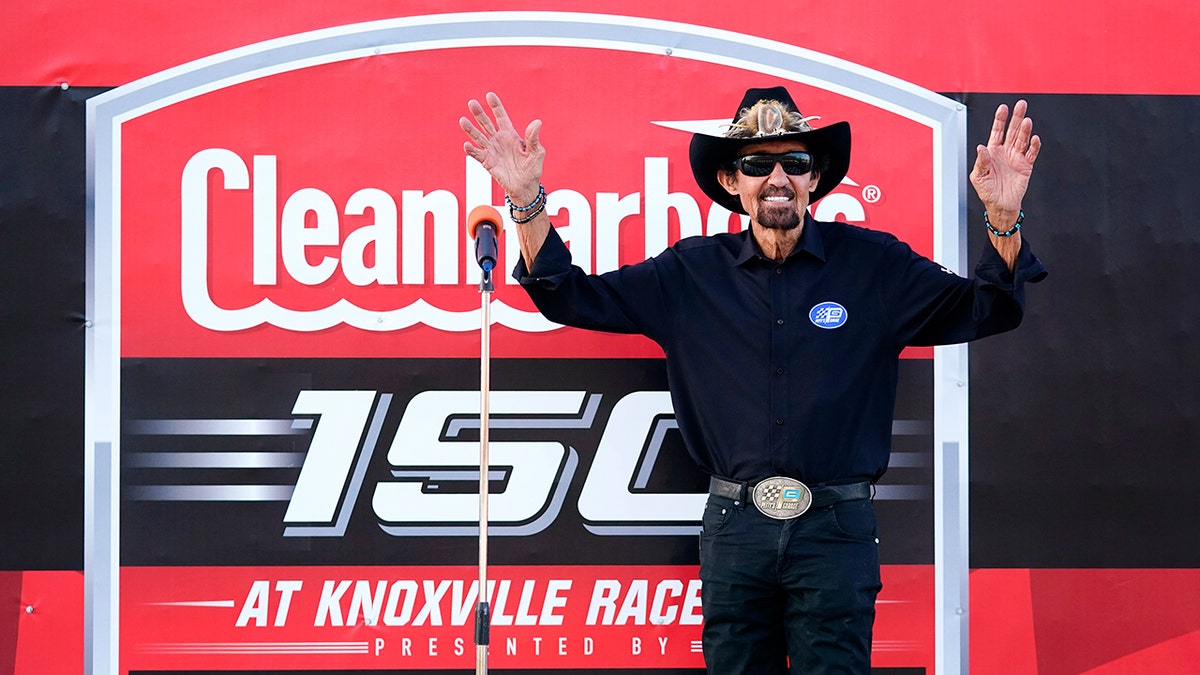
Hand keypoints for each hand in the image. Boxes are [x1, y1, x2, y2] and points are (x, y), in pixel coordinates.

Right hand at [460, 92, 544, 204]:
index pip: (501, 117)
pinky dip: (471, 150)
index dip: (496, 107)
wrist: (525, 186)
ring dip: (470, 129)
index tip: (489, 95)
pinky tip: (467, 145)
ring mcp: (491, 150)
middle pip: (486, 124)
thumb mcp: (537, 152)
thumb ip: (533, 137)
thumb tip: (537, 122)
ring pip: (478, 137)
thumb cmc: (532, 168)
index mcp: (510, 134)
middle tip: (472, 103)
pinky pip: (477, 154)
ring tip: (463, 120)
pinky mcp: (487, 162)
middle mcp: (498, 140)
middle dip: (479, 113)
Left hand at [969, 100, 1040, 221]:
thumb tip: (980, 147)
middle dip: (1016, 118)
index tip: (1003, 108)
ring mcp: (1016, 158)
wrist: (1000, 206)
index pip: (997, 132)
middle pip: (1012, 131)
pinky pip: (1031, 154)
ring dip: (1024, 130)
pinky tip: (1034, 138)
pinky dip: (1033, 146)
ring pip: (1022, 140)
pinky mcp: (1026, 166)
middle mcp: (1005, 152)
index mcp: (992, 152)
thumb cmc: (987, 191)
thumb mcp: (978, 176)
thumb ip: (980, 161)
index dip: (1000, 120)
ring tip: (1026, 120)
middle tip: (1021, 105)